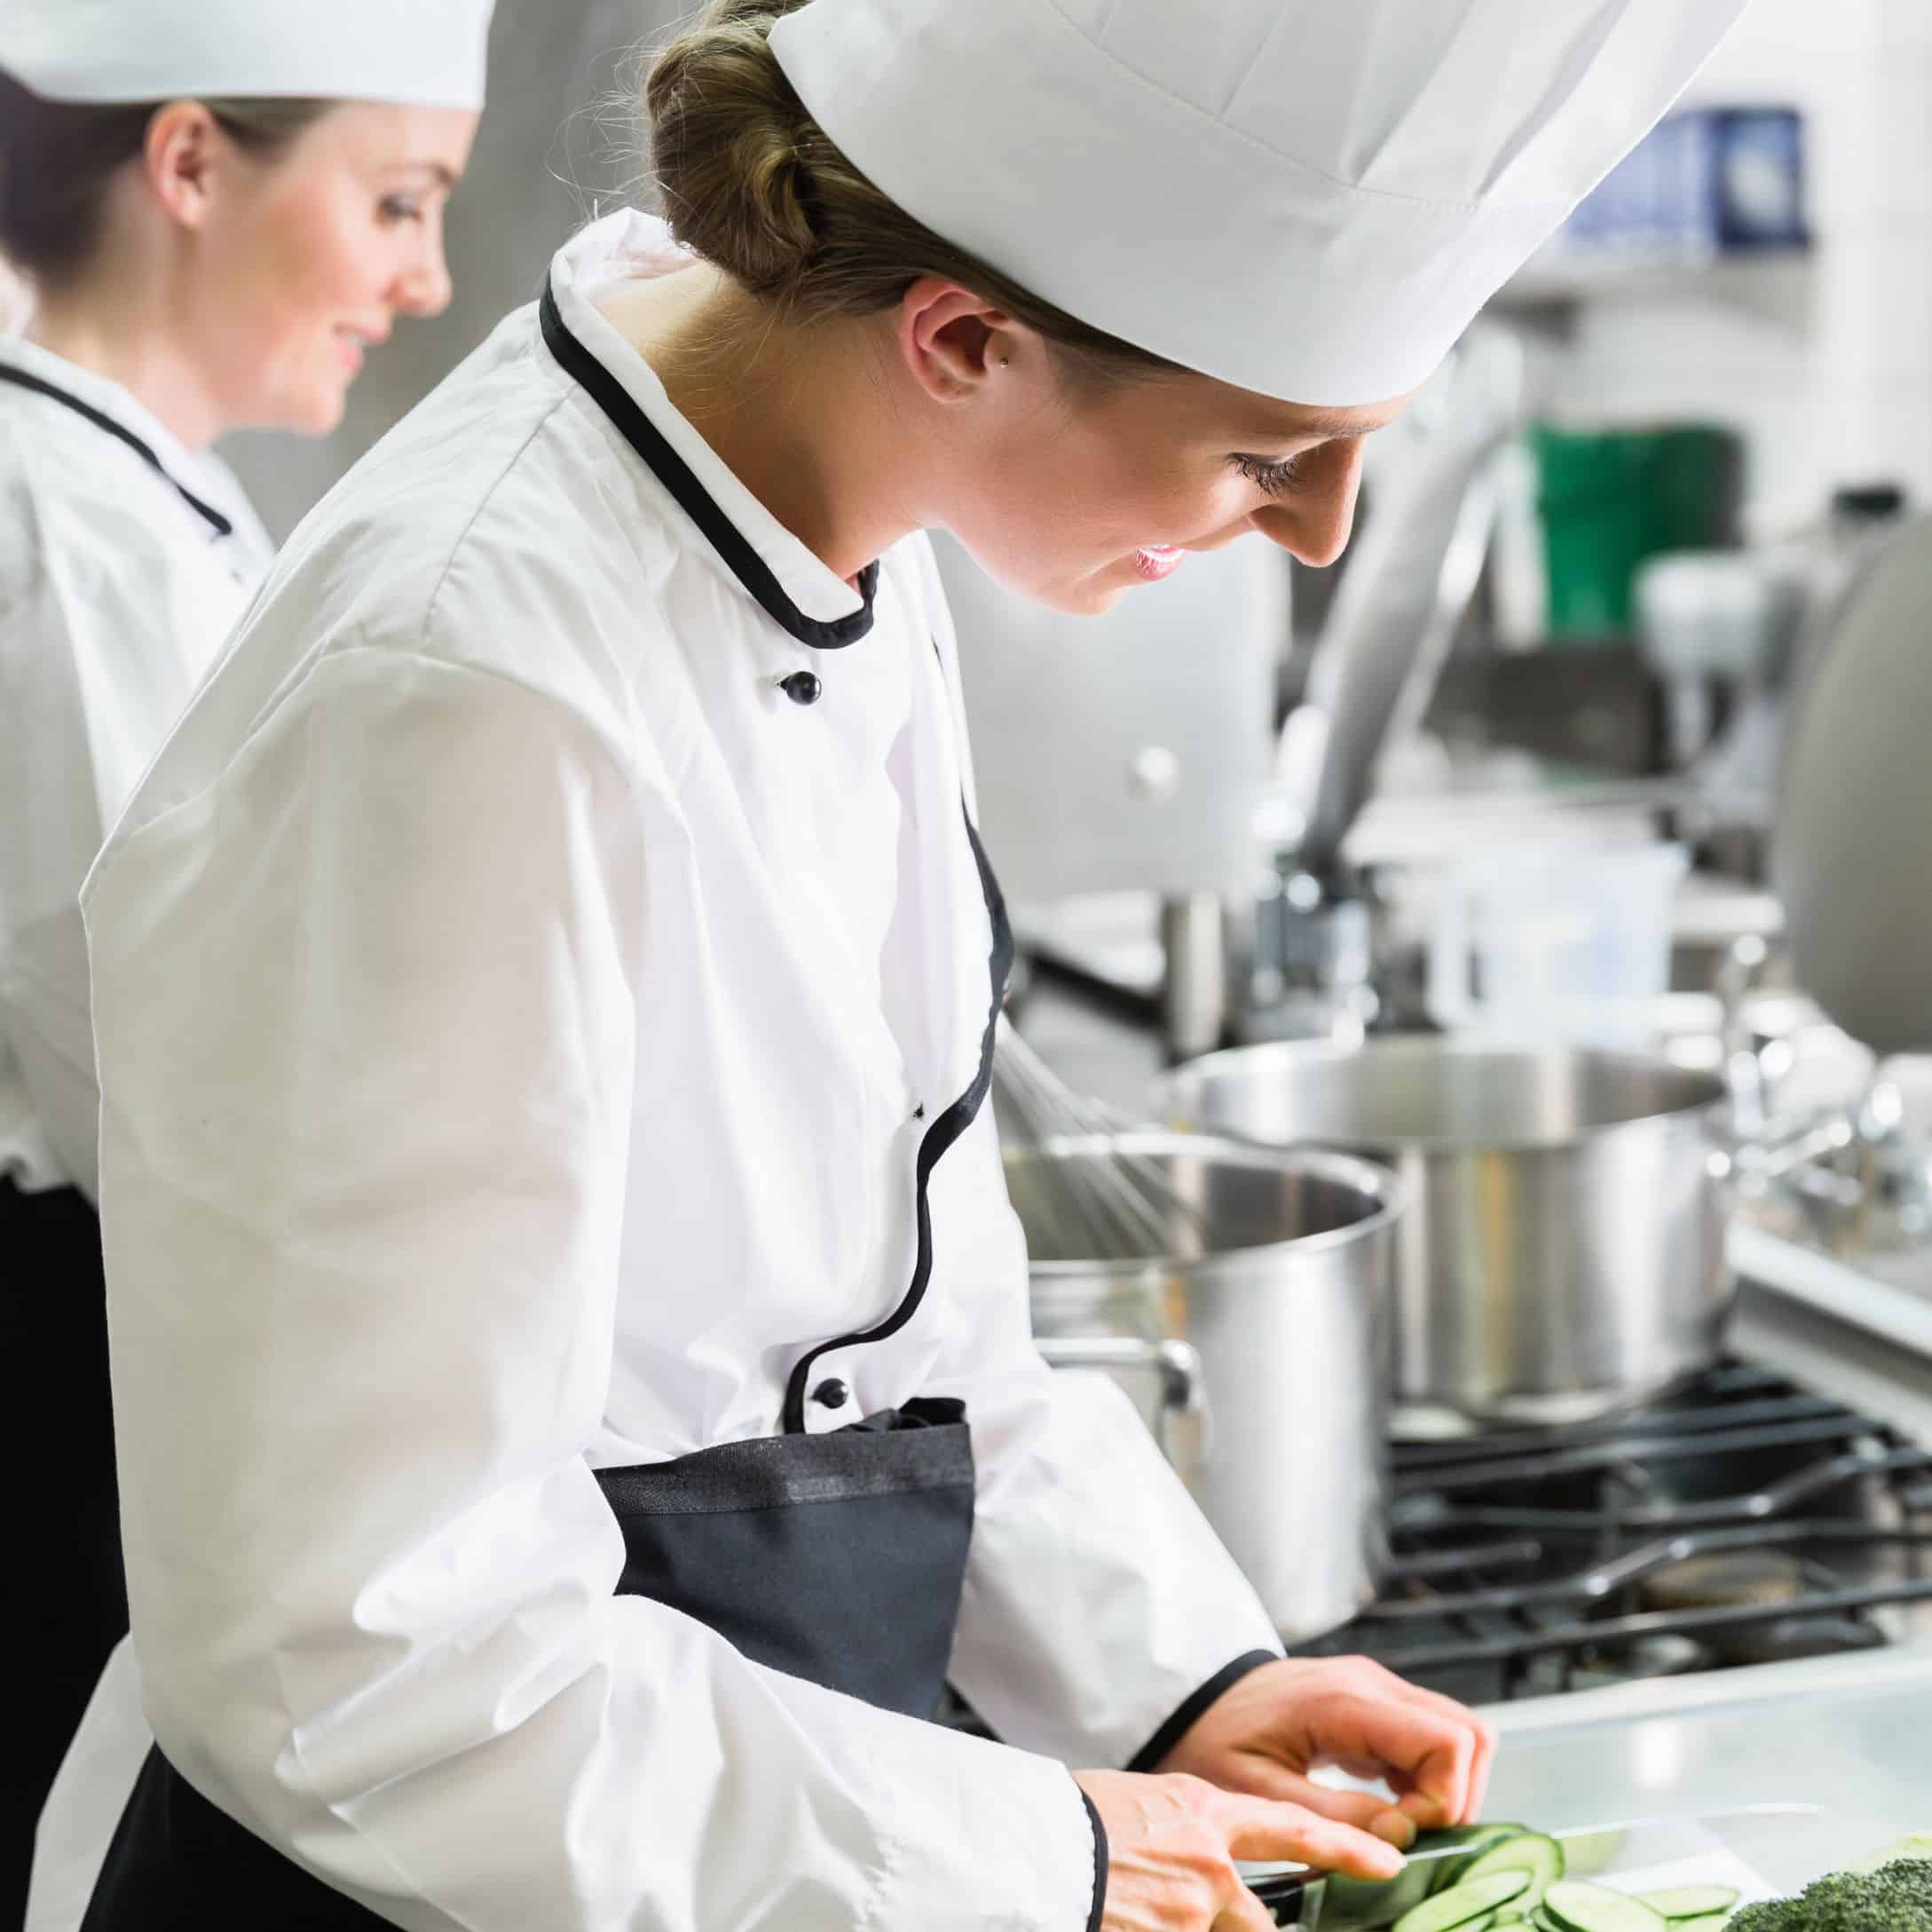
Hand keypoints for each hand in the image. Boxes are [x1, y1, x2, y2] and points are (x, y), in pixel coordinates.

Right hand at [1073, 1766, 1405, 1931]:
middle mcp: (1208, 1867)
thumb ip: (1176, 1833)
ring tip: (1135, 1904)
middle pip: (1258, 1921)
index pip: (1291, 1828)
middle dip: (1239, 1929)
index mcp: (1200, 1812)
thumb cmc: (1062, 1817)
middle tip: (1196, 1912)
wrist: (1024, 1846)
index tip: (1386, 1860)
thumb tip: (1174, 1855)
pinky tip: (1122, 1919)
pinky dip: (1152, 1929)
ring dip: (1178, 1924)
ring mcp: (1191, 1915)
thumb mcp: (1132, 1804)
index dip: (1343, 1846)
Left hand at [1154, 1657, 1497, 1840]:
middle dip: (1455, 1796)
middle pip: (1468, 1733)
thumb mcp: (1259, 1790)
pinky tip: (1390, 1803)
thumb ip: (1333, 1816)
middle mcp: (1372, 1683)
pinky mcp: (1375, 1701)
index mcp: (1346, 1701)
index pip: (1447, 1741)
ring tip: (1397, 1820)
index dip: (1442, 1799)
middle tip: (1406, 1832)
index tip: (1400, 1833)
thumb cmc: (1216, 1742)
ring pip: (1460, 1731)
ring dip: (1446, 1786)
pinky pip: (1432, 1734)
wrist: (1193, 1701)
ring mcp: (1376, 1687)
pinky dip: (1429, 1775)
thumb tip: (1402, 1838)